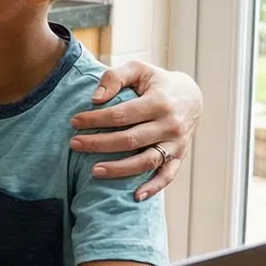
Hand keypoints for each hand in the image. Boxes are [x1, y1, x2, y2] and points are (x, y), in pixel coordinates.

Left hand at [69, 62, 203, 199]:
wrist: (191, 96)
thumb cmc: (157, 82)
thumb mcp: (138, 69)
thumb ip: (115, 77)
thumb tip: (95, 99)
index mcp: (159, 102)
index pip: (122, 115)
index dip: (96, 119)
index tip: (74, 121)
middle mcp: (170, 125)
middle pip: (130, 140)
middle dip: (99, 143)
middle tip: (74, 144)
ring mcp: (176, 144)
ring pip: (146, 161)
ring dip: (119, 169)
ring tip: (93, 171)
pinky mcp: (179, 156)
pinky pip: (168, 176)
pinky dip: (154, 188)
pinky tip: (135, 196)